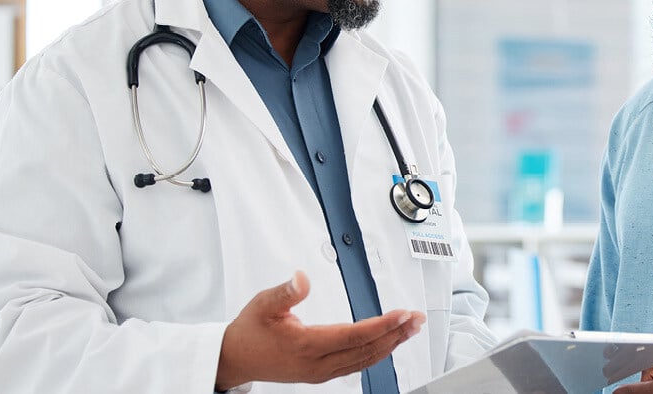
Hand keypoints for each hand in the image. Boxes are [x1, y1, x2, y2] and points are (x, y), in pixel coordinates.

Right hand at [215, 271, 424, 388]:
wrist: (235, 358)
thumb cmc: (249, 331)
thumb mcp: (263, 304)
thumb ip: (285, 292)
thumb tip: (302, 278)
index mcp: (307, 345)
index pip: (354, 336)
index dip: (382, 325)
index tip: (402, 314)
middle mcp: (317, 364)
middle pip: (366, 350)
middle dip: (395, 334)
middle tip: (417, 319)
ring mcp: (320, 372)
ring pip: (363, 360)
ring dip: (390, 345)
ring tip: (410, 330)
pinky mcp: (320, 374)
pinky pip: (355, 365)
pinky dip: (375, 354)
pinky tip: (386, 344)